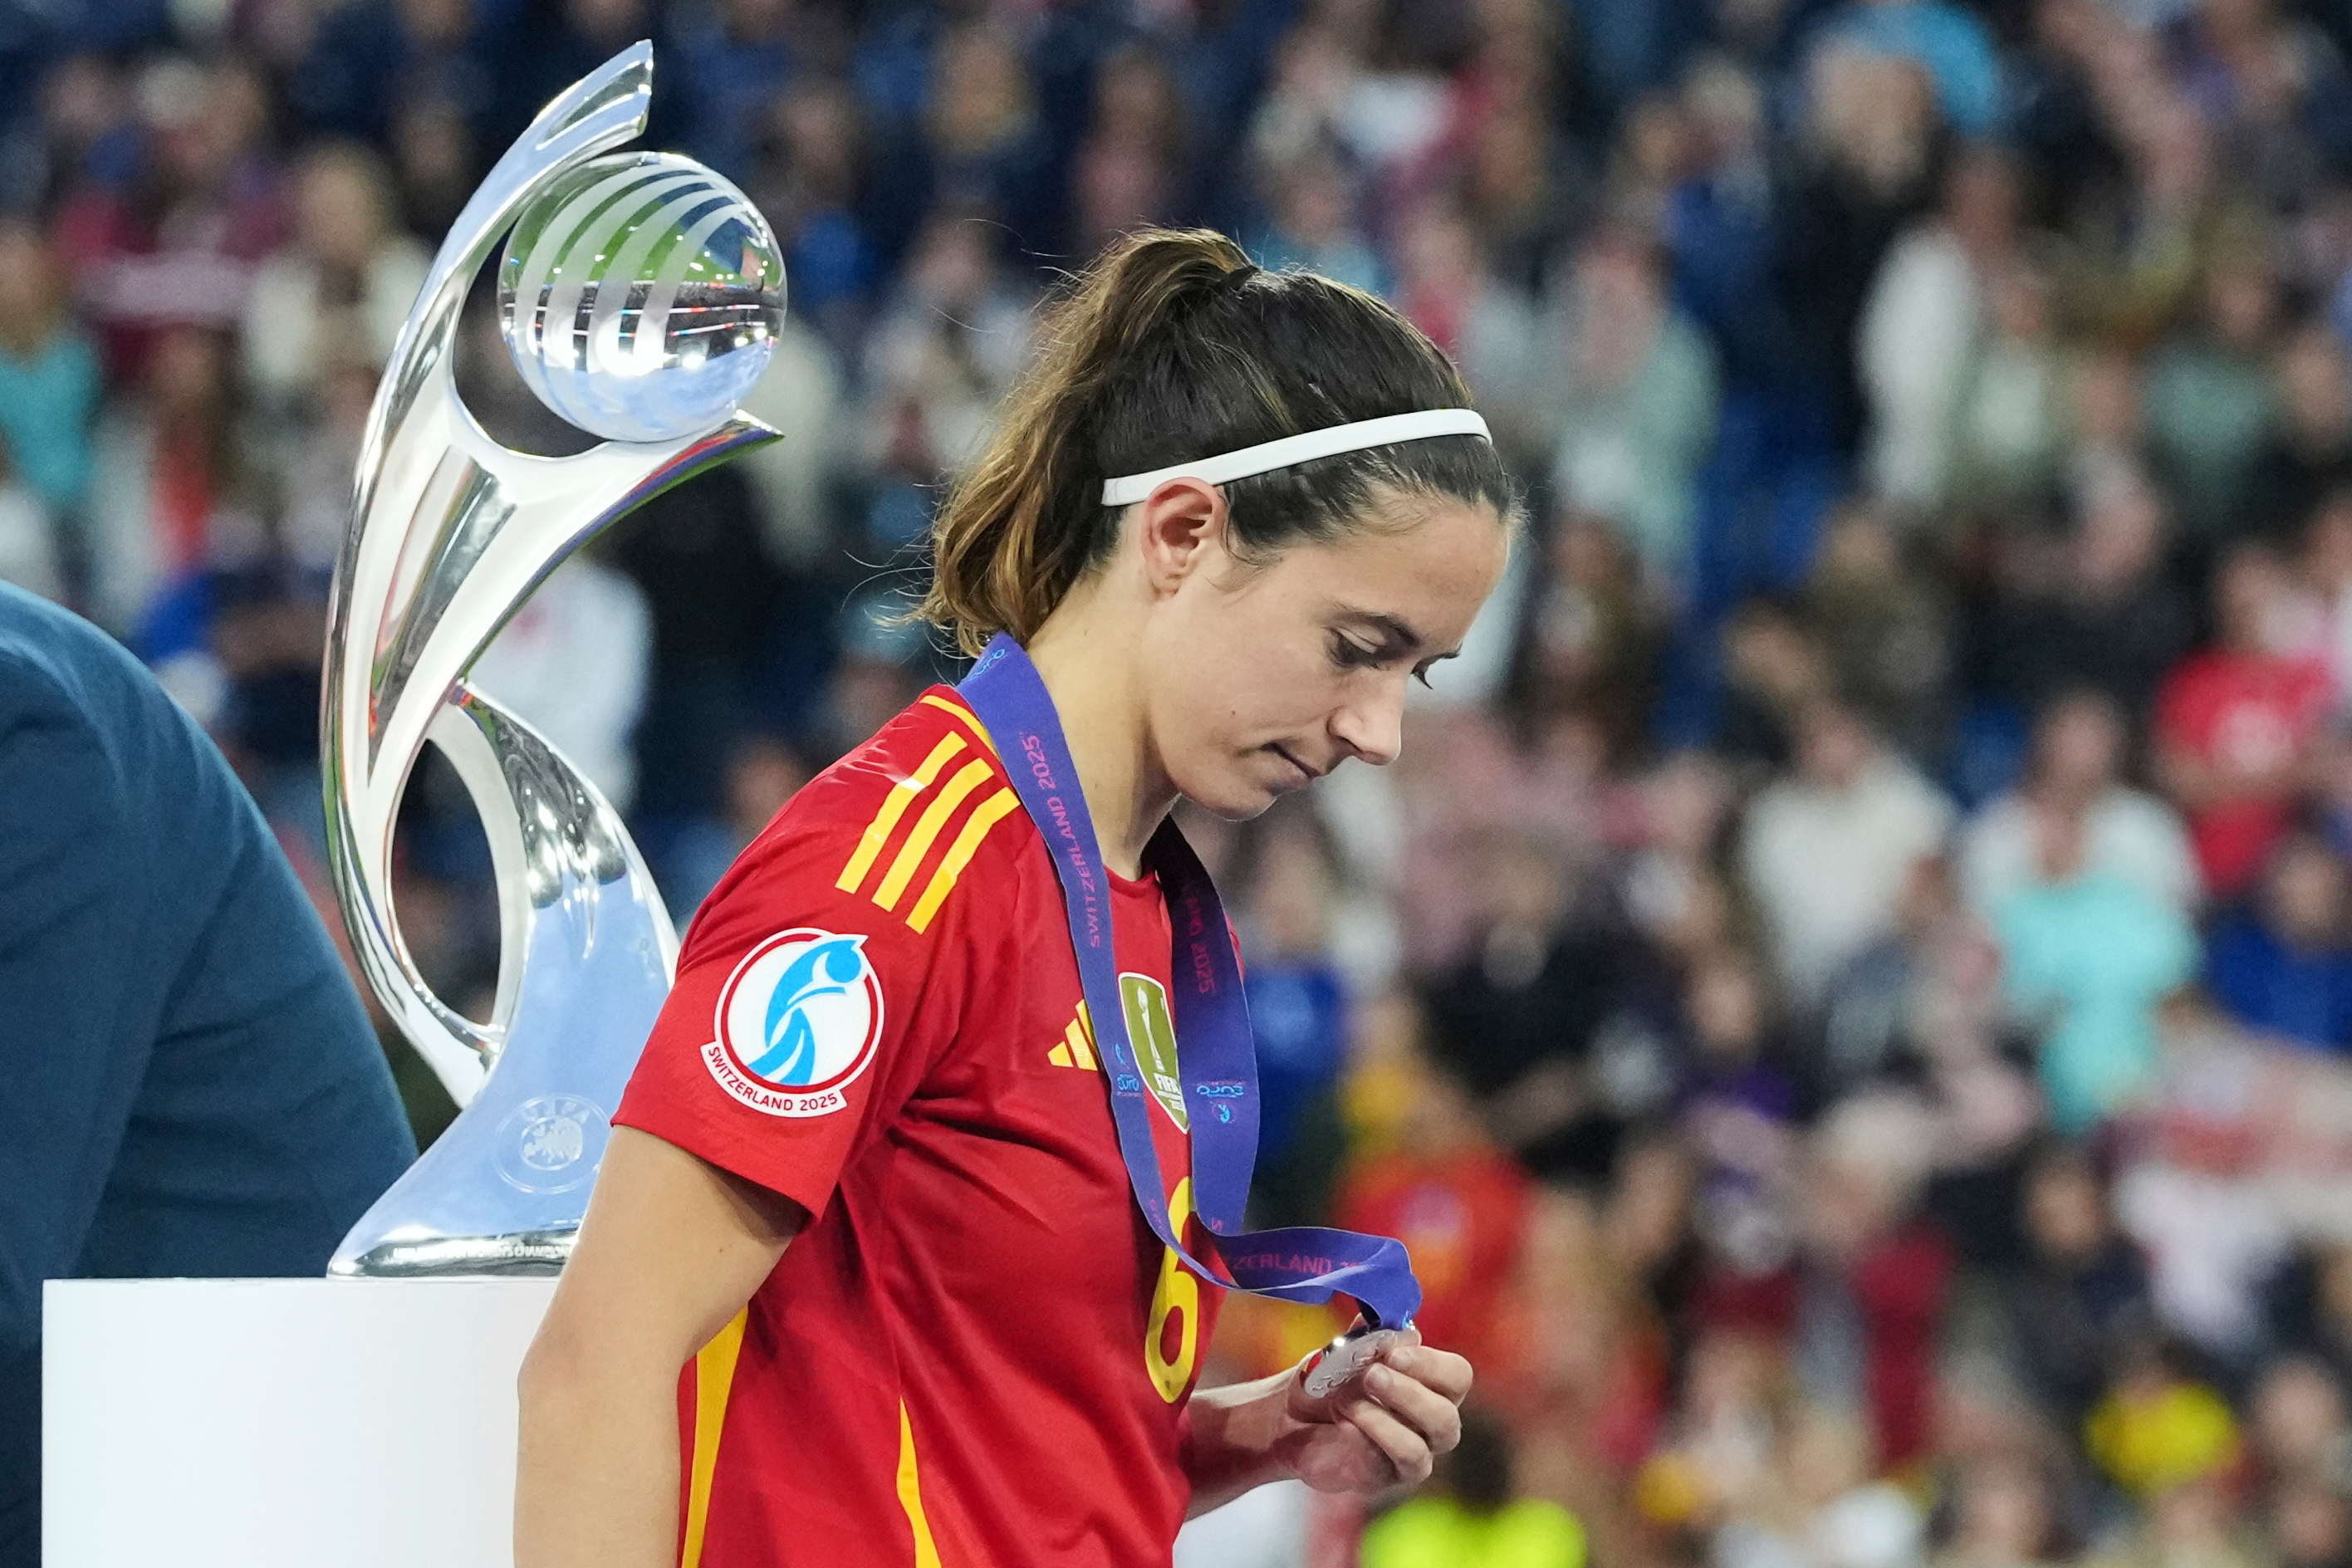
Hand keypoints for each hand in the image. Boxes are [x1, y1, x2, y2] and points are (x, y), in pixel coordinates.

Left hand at [1274, 1327, 1471, 1494]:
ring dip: (1380, 1419)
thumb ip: (1368, 1337)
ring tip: (1344, 1399)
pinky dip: (1361, 1436)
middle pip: (1446, 1417)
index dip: (1431, 1364)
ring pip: (1418, 1449)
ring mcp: (1411, 1456)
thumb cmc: (1329, 1381)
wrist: (1291, 1418)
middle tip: (1371, 1375)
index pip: (1457, 1376)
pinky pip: (1381, 1464)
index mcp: (1431, 1385)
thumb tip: (1388, 1323)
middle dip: (1409, 1393)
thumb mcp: (1344, 1351)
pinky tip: (1341, 1420)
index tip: (1392, 1353)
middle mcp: (1430, 1424)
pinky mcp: (1384, 1477)